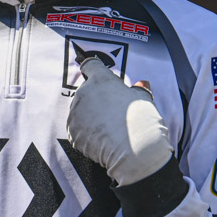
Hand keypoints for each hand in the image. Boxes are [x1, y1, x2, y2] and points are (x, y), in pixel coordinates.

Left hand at [66, 58, 172, 185]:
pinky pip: (78, 129)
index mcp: (100, 80)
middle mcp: (84, 93)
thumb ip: (138, 90)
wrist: (135, 150)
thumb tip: (141, 84)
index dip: (94, 70)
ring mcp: (76, 113)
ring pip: (81, 111)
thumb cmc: (142, 120)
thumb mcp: (144, 100)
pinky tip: (103, 140)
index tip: (96, 74)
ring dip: (90, 117)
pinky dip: (87, 134)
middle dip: (96, 99)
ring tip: (110, 129)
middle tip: (114, 112)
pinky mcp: (72, 132)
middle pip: (86, 91)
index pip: (90, 66)